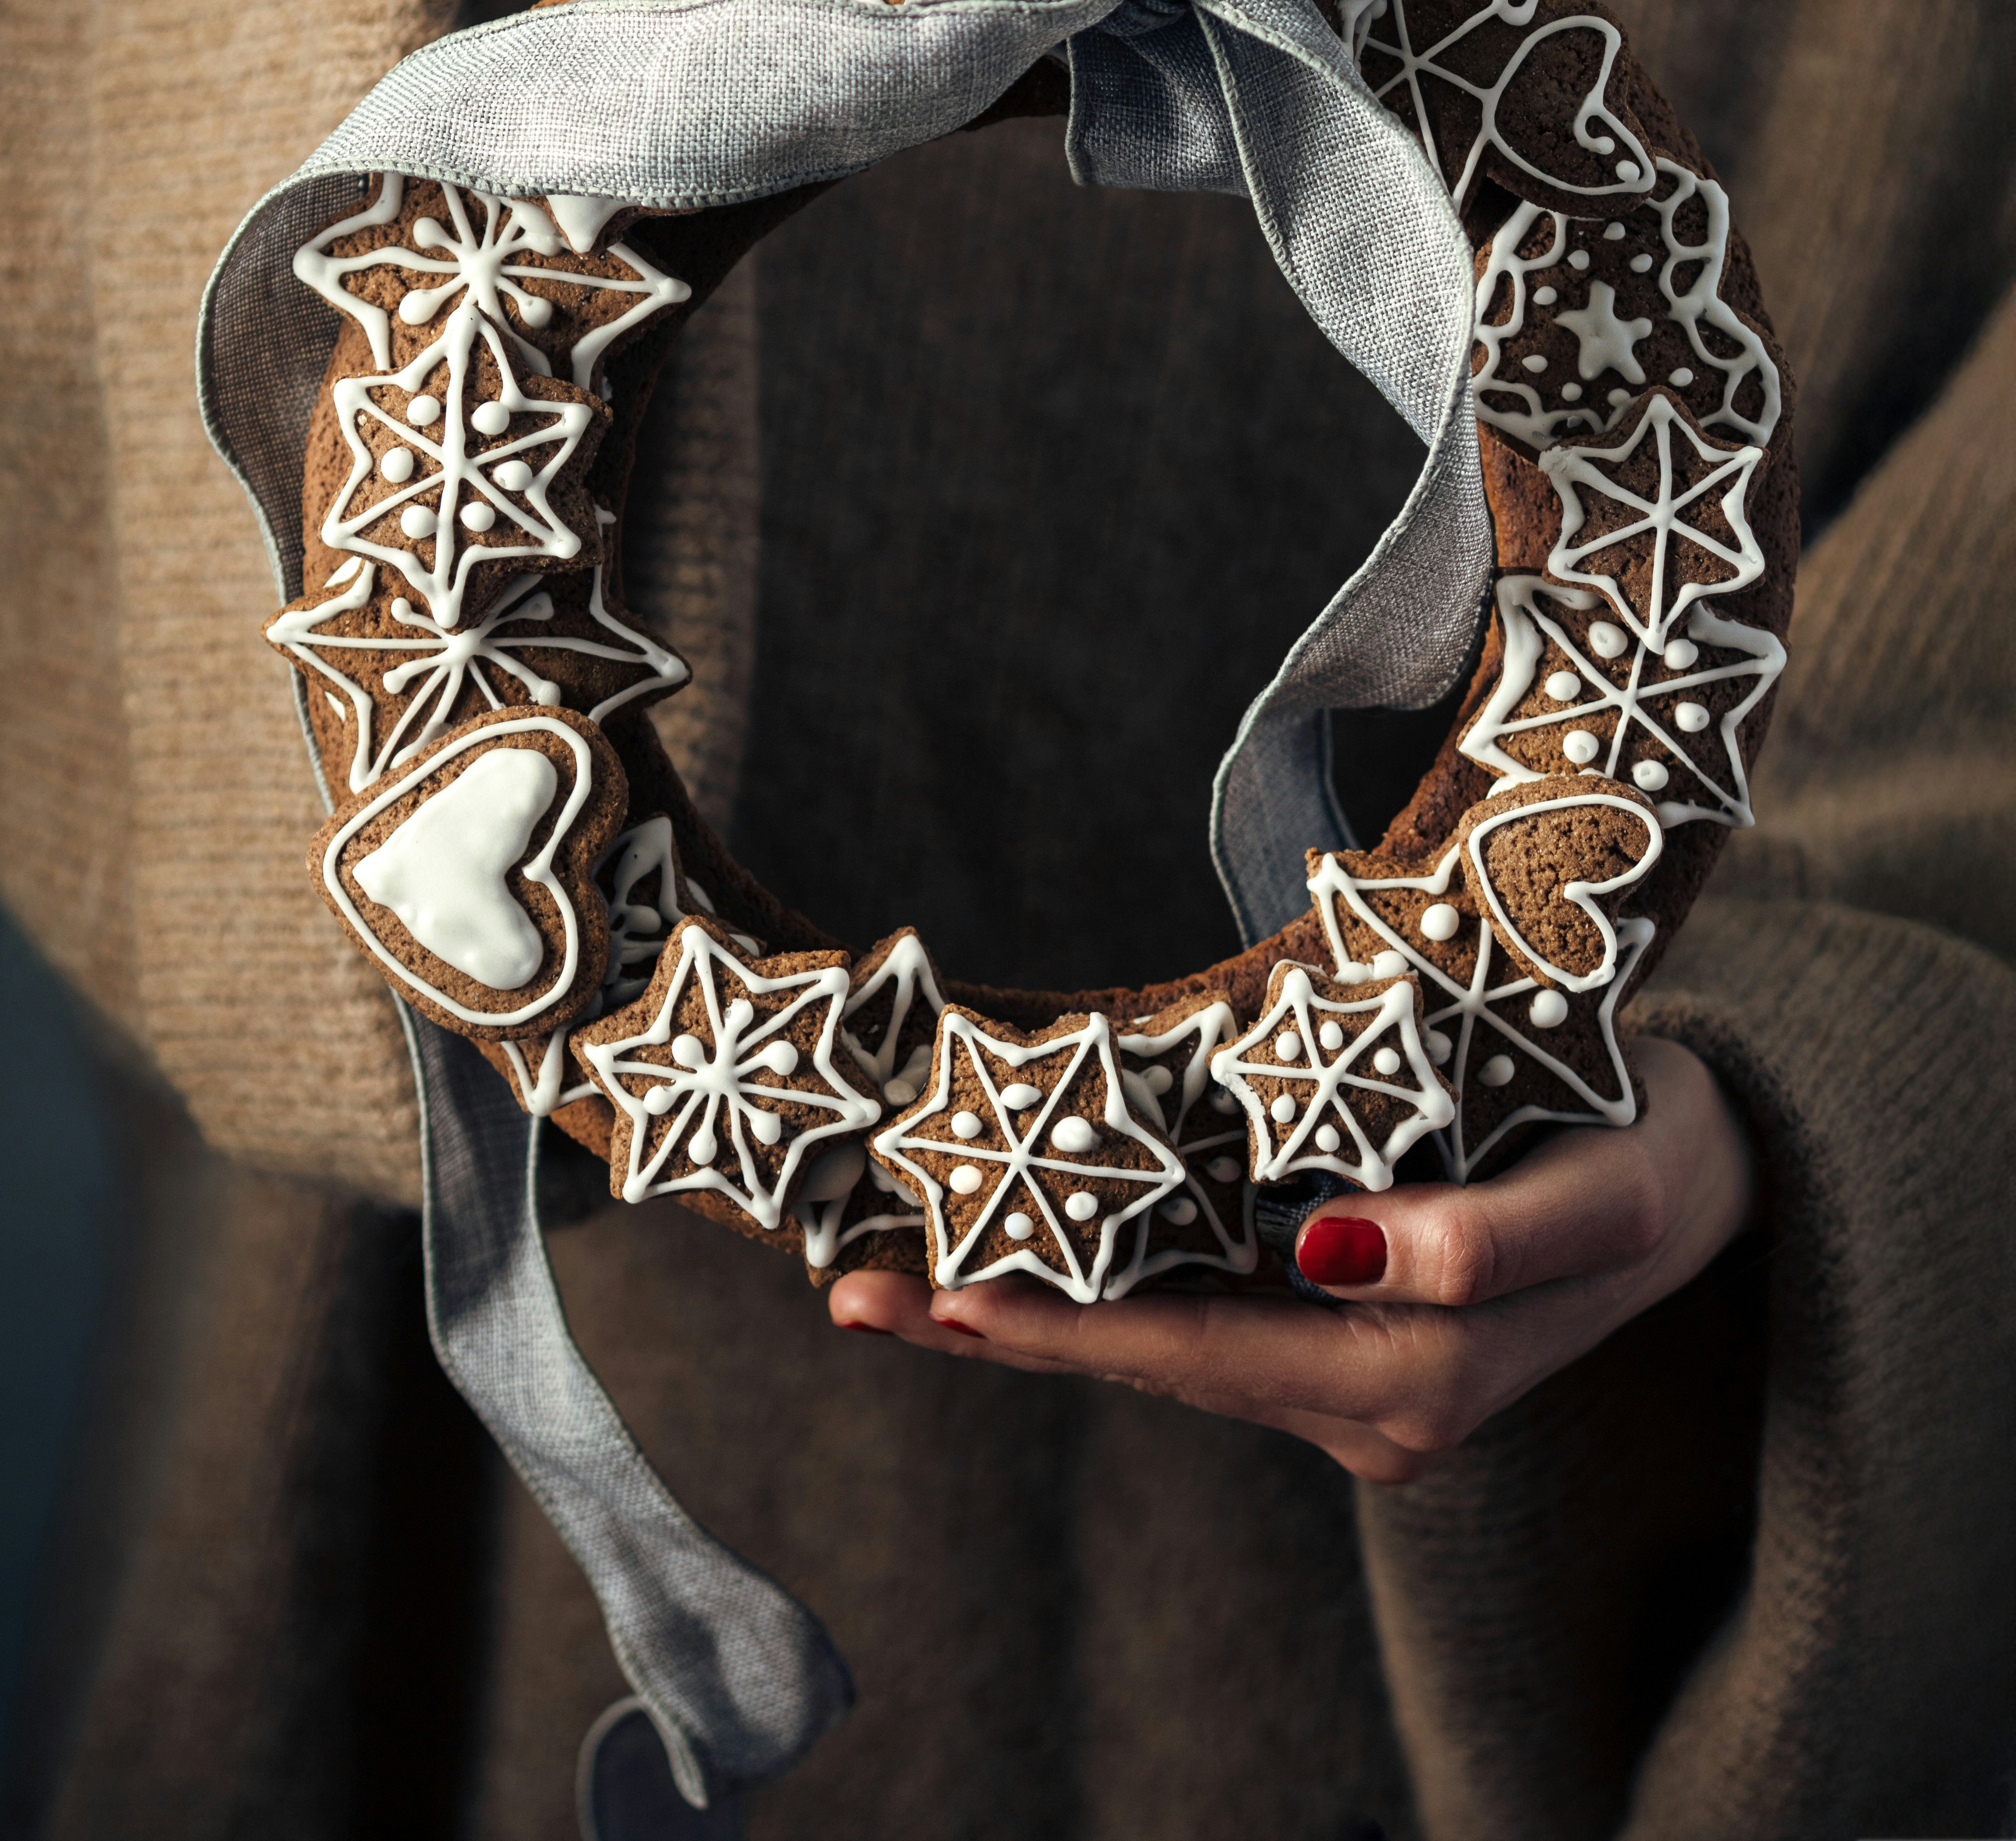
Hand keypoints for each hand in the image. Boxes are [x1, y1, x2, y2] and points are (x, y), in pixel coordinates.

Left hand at [829, 1036, 1755, 1482]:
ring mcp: (1345, 1378)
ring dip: (1031, 1318)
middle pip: (1154, 1366)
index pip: (1208, 1356)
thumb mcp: (1606, 1190)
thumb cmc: (1651, 1155)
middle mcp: (1364, 1406)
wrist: (1704, 1174)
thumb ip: (1492, 1238)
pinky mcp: (1337, 1333)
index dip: (1078, 1327)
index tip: (953, 1296)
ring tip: (893, 1283)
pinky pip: (1195, 1321)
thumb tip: (1340, 1249)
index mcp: (1416, 1383)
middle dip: (1005, 1331)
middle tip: (856, 1292)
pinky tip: (1013, 1275)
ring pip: (1160, 1350)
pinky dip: (1097, 1298)